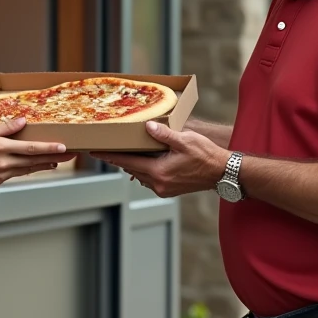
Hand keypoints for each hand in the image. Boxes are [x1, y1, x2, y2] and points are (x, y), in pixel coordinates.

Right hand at [0, 118, 75, 188]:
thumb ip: (6, 127)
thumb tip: (23, 121)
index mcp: (1, 148)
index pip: (30, 148)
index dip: (48, 148)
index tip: (62, 147)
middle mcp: (4, 163)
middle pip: (34, 161)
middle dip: (53, 158)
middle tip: (69, 155)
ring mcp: (2, 173)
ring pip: (28, 169)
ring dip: (44, 165)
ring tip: (57, 162)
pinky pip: (18, 173)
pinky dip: (29, 169)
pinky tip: (36, 166)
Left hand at [92, 121, 229, 197]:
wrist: (222, 172)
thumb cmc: (206, 155)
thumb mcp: (184, 140)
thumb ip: (163, 134)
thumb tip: (147, 127)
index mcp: (158, 172)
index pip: (127, 162)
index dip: (110, 156)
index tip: (95, 152)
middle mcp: (158, 184)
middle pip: (131, 169)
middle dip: (119, 158)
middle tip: (106, 148)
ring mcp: (163, 189)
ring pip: (140, 174)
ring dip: (133, 164)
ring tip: (124, 152)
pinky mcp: (169, 190)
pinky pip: (150, 179)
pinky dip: (145, 169)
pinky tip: (145, 159)